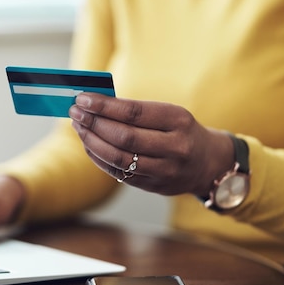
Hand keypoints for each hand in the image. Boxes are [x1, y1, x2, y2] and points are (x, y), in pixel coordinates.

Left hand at [69, 93, 233, 196]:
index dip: (104, 106)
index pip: (134, 112)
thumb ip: (137, 110)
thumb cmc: (181, 130)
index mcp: (179, 120)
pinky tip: (89, 144)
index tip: (83, 98)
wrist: (208, 163)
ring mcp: (165, 170)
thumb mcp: (169, 113)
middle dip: (94, 123)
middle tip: (76, 112)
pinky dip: (99, 158)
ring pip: (119, 158)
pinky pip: (119, 172)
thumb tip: (94, 103)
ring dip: (92, 141)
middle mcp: (175, 147)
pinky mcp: (154, 186)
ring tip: (79, 127)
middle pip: (124, 137)